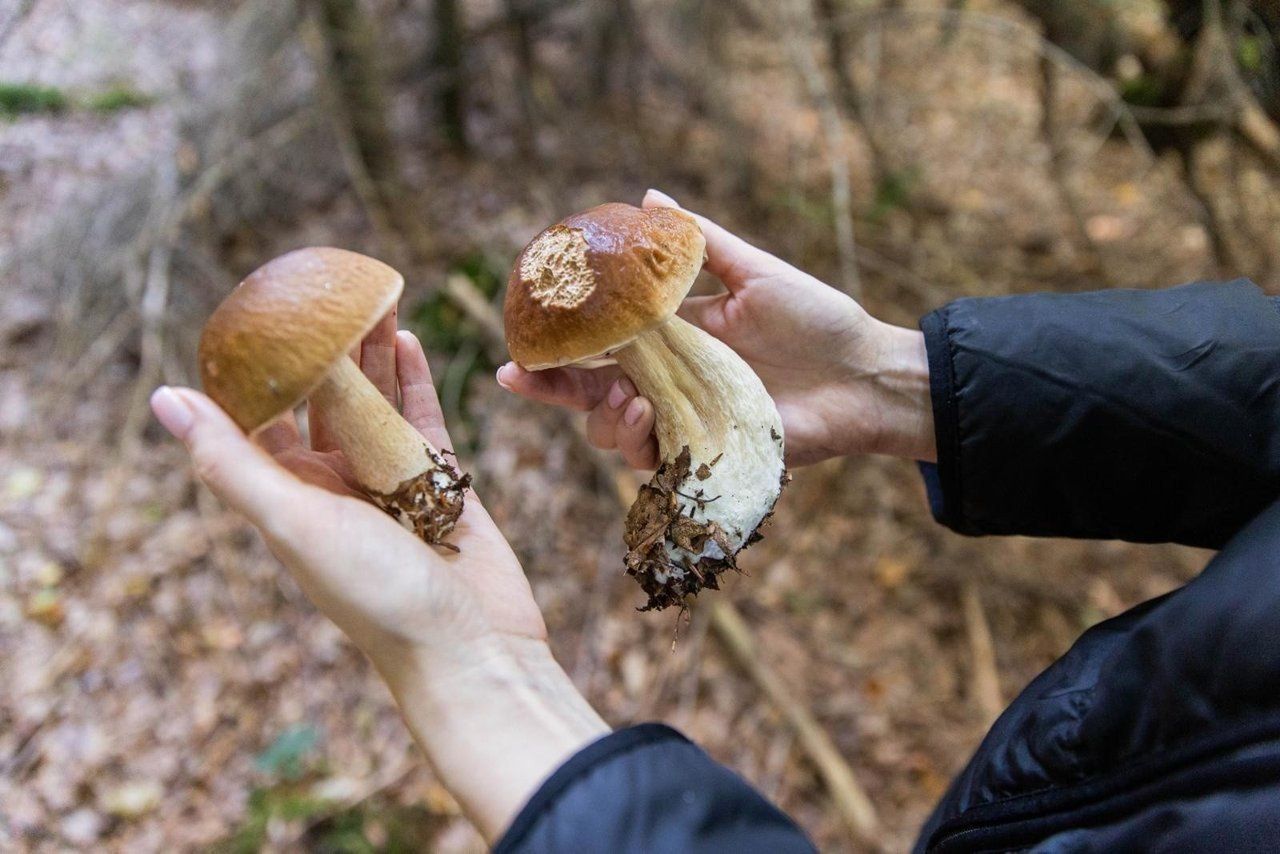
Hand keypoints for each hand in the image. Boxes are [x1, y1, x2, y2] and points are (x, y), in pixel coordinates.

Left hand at [150, 320, 606, 841]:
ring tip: (371, 296)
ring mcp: (390, 482)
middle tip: (327, 288)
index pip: (258, 417)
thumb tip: (163, 397)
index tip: (255, 310)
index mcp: (290, 496)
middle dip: (322, 346)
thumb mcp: (295, 524)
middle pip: (321, 399)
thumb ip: (231, 461)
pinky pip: (423, 419)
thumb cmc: (379, 598)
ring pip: (373, 402)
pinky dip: (415, 380)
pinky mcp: (441, 482)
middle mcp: (334, 485)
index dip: (253, 367)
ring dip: (370, 353)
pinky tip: (408, 339)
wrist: (472, 648)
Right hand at [498, 189, 935, 466]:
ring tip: (632, 399)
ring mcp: (684, 420)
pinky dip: (639, 443)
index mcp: (673, 336)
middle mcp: (669, 380)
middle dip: (549, 387)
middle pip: (590, 390)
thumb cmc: (819, 321)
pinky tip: (651, 417)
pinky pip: (652, 460)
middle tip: (521, 376)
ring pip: (612, 430)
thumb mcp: (758, 273)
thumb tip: (646, 196)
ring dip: (604, 416)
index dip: (557, 342)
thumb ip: (701, 242)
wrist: (866, 375)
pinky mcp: (706, 455)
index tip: (518, 337)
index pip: (601, 341)